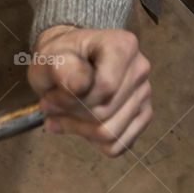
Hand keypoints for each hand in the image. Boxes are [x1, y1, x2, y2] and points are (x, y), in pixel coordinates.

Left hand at [27, 25, 152, 156]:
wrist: (66, 63)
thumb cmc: (59, 60)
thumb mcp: (49, 58)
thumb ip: (62, 68)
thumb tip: (80, 86)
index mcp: (123, 46)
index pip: (105, 87)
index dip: (71, 99)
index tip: (51, 94)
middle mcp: (140, 69)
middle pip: (104, 113)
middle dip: (70, 114)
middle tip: (52, 104)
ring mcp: (144, 95)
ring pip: (110, 133)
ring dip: (78, 129)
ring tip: (63, 114)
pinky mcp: (141, 117)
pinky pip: (118, 145)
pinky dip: (92, 141)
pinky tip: (79, 125)